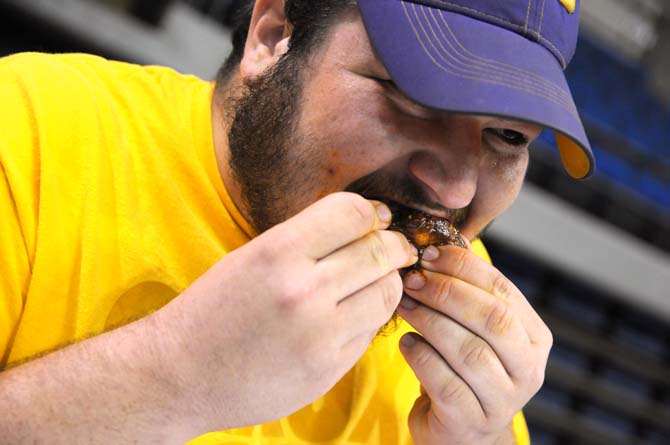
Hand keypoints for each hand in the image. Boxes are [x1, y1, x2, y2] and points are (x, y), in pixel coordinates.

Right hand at [156, 192, 416, 431]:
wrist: (180, 374)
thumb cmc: (213, 310)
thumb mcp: (250, 257)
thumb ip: (306, 239)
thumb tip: (365, 223)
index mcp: (277, 252)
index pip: (352, 213)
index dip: (371, 212)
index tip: (374, 219)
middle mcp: (302, 291)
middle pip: (378, 252)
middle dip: (393, 245)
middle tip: (393, 246)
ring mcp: (319, 334)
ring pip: (386, 292)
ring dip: (388, 281)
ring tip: (375, 279)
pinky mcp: (328, 369)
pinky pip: (371, 331)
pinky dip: (370, 317)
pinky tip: (354, 312)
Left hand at [396, 244, 551, 444]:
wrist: (460, 430)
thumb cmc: (462, 369)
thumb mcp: (472, 329)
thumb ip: (465, 293)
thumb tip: (434, 246)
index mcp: (533, 336)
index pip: (503, 291)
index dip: (463, 268)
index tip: (428, 255)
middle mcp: (528, 369)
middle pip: (493, 319)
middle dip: (447, 293)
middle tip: (413, 280)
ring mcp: (503, 401)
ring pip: (470, 352)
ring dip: (430, 321)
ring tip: (406, 306)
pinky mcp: (471, 423)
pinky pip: (445, 384)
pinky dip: (422, 357)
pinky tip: (407, 343)